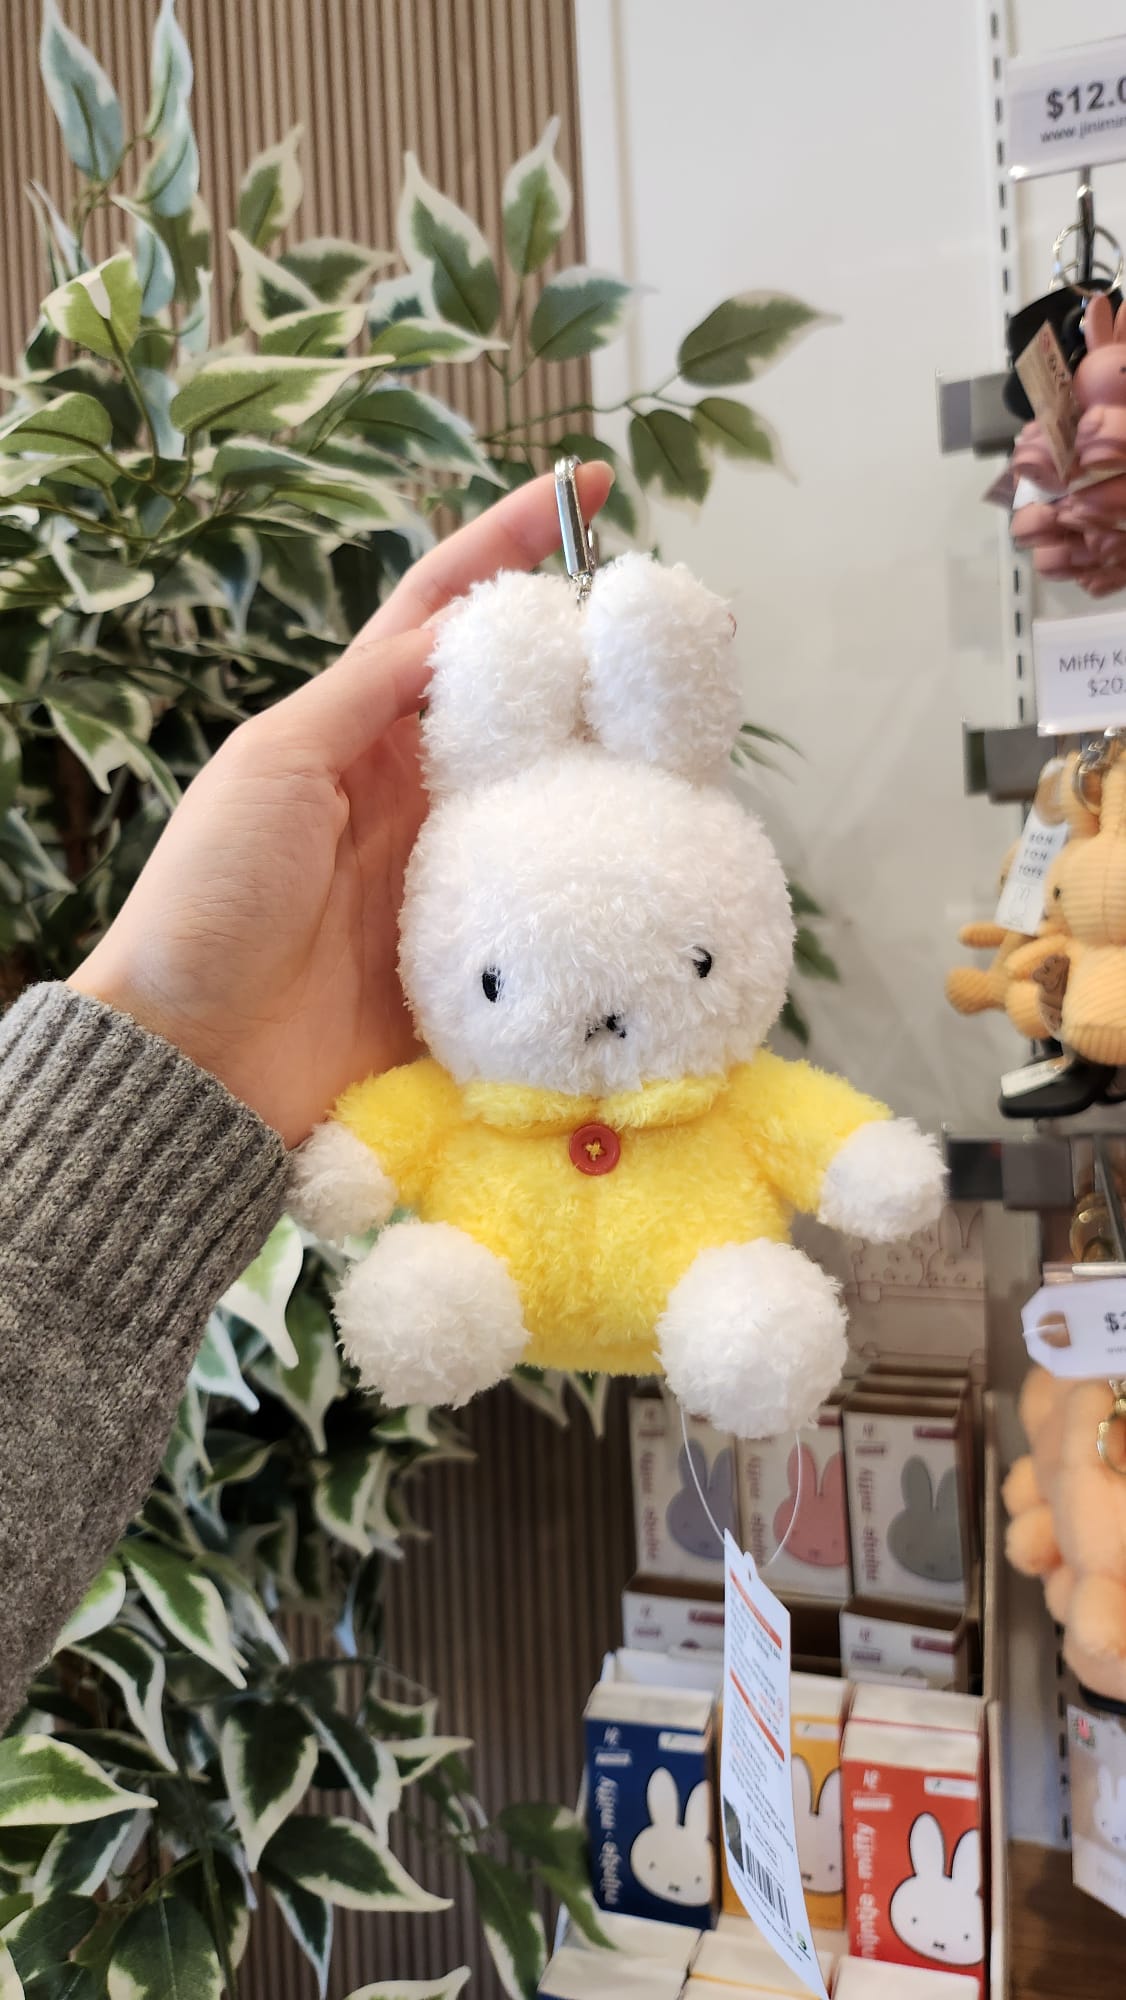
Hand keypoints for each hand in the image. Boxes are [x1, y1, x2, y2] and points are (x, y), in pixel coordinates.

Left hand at [69, 464, 612, 1145]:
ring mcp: (456, 868)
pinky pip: (558, 893)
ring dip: (620, 752)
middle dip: (595, 648)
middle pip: (523, 697)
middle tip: (679, 620)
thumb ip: (370, 688)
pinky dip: (610, 863)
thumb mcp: (276, 763)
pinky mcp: (483, 948)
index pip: (445, 612)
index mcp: (359, 727)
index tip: (589, 486)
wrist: (202, 1054)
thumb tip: (471, 621)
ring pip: (556, 788)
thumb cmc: (215, 897)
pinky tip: (671, 837)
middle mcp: (418, 787)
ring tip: (696, 719)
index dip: (512, 541)